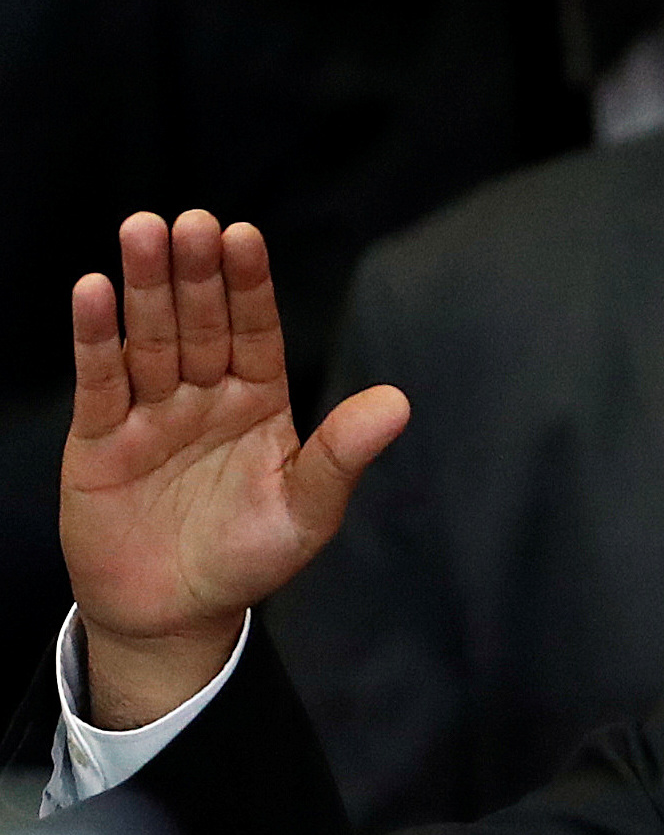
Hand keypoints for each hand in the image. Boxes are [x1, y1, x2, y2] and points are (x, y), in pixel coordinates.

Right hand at [62, 211, 409, 727]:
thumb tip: (398, 402)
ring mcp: (151, 412)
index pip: (256, 331)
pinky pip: (99, 380)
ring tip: (143, 231)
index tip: (243, 236)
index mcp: (260, 402)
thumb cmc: (249, 557)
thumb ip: (344, 454)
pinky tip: (93, 290)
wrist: (176, 613)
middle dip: (195, 273)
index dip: (249, 285)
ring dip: (145, 286)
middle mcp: (204, 395)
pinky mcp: (100, 438)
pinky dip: (94, 337)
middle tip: (191, 221)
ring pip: (148, 338)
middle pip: (198, 322)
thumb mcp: (308, 510)